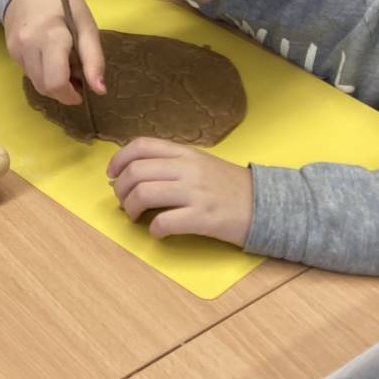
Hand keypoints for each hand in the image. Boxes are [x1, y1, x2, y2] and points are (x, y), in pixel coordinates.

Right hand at [4, 0, 104, 104]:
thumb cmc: (63, 1)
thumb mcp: (86, 25)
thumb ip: (94, 58)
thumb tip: (100, 91)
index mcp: (51, 36)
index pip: (56, 82)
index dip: (70, 94)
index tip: (83, 91)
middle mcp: (28, 46)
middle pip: (45, 88)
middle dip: (63, 90)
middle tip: (77, 76)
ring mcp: (16, 50)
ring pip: (36, 83)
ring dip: (53, 83)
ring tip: (65, 64)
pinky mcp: (11, 52)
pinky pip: (29, 73)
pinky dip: (43, 73)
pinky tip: (50, 58)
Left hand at [107, 138, 252, 245]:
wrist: (267, 205)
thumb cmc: (229, 186)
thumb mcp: (200, 163)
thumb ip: (170, 164)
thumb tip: (132, 174)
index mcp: (185, 153)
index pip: (140, 146)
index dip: (118, 159)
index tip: (111, 174)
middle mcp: (188, 168)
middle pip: (136, 172)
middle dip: (120, 189)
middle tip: (123, 201)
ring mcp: (195, 193)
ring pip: (144, 194)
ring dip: (130, 208)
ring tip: (135, 216)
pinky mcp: (203, 218)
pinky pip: (164, 222)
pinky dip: (153, 230)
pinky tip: (158, 232)